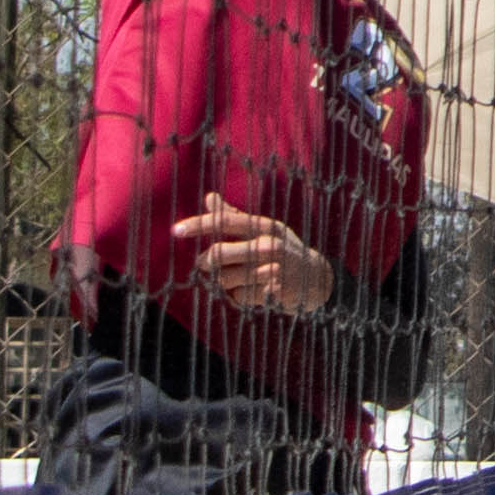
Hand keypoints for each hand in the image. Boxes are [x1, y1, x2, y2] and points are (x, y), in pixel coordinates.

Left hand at [176, 191, 329, 313]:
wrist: (318, 279)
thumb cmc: (284, 250)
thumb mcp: (265, 230)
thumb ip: (236, 216)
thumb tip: (209, 197)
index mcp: (264, 226)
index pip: (225, 221)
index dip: (199, 225)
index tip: (176, 230)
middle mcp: (269, 244)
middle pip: (218, 254)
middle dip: (205, 262)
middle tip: (204, 265)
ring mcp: (272, 268)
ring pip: (225, 278)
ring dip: (224, 283)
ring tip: (238, 280)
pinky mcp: (273, 291)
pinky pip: (238, 296)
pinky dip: (238, 297)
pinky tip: (252, 292)